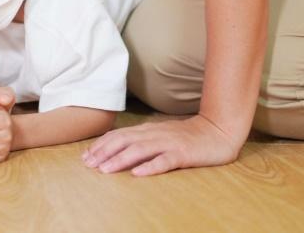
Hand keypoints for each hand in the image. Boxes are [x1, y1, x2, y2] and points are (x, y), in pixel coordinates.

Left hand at [82, 114, 242, 175]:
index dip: (101, 145)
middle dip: (104, 152)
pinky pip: (165, 160)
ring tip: (105, 170)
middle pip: (124, 141)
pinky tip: (138, 174)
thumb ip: (142, 140)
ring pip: (140, 150)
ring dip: (120, 159)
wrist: (218, 130)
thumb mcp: (160, 135)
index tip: (85, 157)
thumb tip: (118, 149)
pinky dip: (151, 166)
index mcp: (148, 130)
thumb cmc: (187, 136)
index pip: (119, 135)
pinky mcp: (184, 154)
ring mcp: (169, 143)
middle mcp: (155, 134)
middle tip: (88, 165)